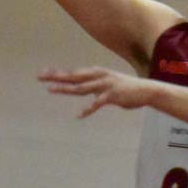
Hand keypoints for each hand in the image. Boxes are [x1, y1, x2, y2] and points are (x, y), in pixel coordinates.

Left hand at [40, 67, 158, 117]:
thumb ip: (95, 87)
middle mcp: (99, 76)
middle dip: (56, 76)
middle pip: (73, 76)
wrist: (147, 91)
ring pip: (82, 87)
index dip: (58, 73)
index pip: (74, 73)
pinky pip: (97, 103)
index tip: (43, 74)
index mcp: (97, 73)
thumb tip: (85, 91)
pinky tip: (79, 115)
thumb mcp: (108, 84)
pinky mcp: (112, 96)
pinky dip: (88, 109)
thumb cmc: (126, 89)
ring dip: (66, 89)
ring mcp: (105, 85)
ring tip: (51, 90)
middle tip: (40, 76)